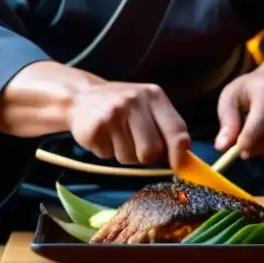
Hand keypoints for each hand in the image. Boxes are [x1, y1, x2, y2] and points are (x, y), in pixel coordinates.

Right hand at [68, 81, 189, 167]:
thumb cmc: (123, 106)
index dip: (179, 154)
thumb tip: (182, 161)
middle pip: (152, 151)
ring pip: (130, 158)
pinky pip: (109, 156)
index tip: (178, 167)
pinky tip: (103, 136)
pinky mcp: (94, 129)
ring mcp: (113, 115)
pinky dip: (107, 152)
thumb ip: (166, 128)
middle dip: (146, 157)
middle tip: (135, 144)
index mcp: (154, 95)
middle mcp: (134, 102)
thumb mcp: (148, 107)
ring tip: (116, 136)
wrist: (81, 97)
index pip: (176, 129)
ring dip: (125, 154)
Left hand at [215, 73, 263, 158]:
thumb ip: (227, 121)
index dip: (244, 143)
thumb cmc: (249, 91)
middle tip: (242, 143)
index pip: (257, 127)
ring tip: (255, 133)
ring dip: (262, 148)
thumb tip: (222, 147)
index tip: (236, 150)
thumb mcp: (231, 97)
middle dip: (253, 146)